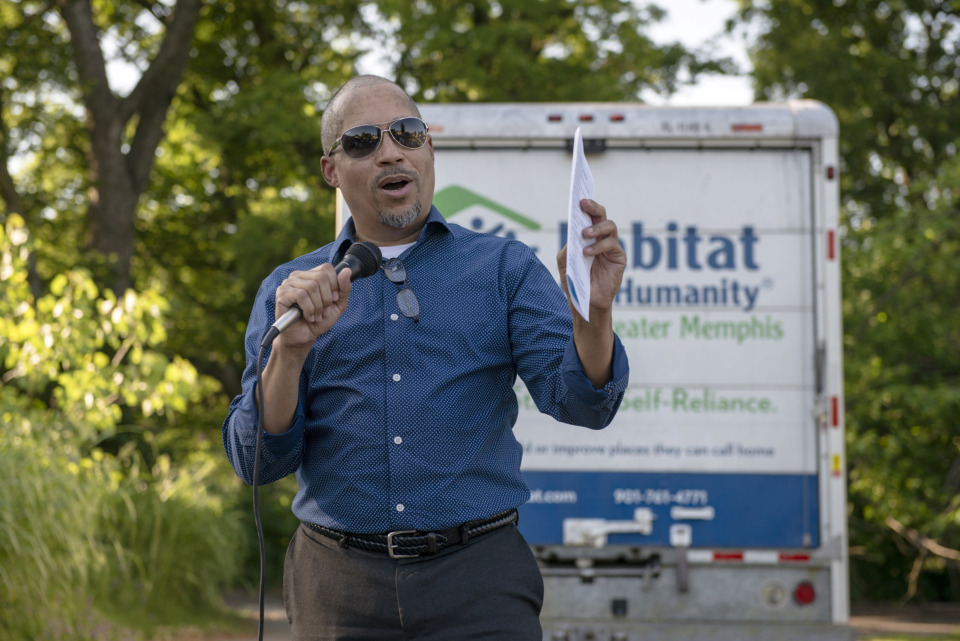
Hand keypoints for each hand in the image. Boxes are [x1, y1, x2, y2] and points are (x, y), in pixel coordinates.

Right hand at [273, 264, 352, 348]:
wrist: (304, 337)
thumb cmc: (319, 320)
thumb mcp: (338, 305)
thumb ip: (344, 288)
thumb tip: (346, 271)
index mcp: (311, 275)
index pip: (327, 268)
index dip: (335, 285)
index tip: (333, 300)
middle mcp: (298, 276)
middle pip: (321, 277)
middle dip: (327, 298)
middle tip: (324, 311)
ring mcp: (288, 283)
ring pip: (311, 286)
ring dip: (318, 306)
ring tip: (315, 316)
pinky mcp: (281, 294)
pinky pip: (301, 295)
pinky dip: (309, 309)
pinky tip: (307, 317)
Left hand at [557, 199, 625, 314]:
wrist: (585, 302)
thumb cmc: (574, 281)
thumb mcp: (565, 262)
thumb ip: (568, 246)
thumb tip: (574, 232)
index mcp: (587, 236)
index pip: (588, 216)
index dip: (586, 205)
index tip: (578, 197)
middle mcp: (600, 238)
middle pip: (601, 215)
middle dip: (593, 207)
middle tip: (583, 204)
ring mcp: (610, 247)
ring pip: (610, 226)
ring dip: (596, 227)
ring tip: (584, 234)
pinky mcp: (618, 257)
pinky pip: (612, 244)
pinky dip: (598, 246)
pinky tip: (587, 253)